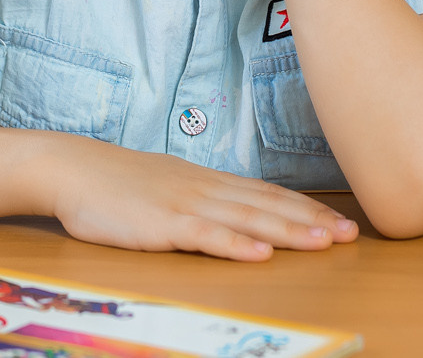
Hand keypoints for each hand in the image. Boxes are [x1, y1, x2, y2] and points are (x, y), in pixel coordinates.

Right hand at [37, 135, 357, 260]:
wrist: (72, 168)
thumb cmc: (117, 182)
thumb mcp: (169, 184)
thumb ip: (202, 196)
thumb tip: (234, 208)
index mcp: (207, 181)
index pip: (267, 194)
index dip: (306, 207)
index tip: (339, 220)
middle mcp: (205, 189)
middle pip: (267, 205)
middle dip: (311, 220)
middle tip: (350, 234)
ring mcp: (185, 204)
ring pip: (246, 220)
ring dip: (287, 231)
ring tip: (322, 243)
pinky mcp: (162, 224)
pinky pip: (205, 236)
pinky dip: (235, 245)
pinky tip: (261, 254)